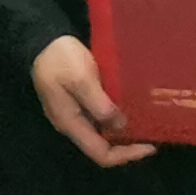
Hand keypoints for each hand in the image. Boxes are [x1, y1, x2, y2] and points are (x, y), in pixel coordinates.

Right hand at [30, 35, 155, 168]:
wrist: (43, 39)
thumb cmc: (61, 59)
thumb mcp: (81, 79)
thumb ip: (99, 104)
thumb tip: (121, 126)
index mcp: (70, 123)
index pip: (101, 154)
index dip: (127, 155)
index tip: (150, 145)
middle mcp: (72, 124)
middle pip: (103, 148)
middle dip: (128, 146)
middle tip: (152, 134)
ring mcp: (75, 114)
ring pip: (103, 134)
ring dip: (124, 132)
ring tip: (146, 123)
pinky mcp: (79, 103)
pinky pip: (101, 120)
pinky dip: (118, 119)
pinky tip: (130, 109)